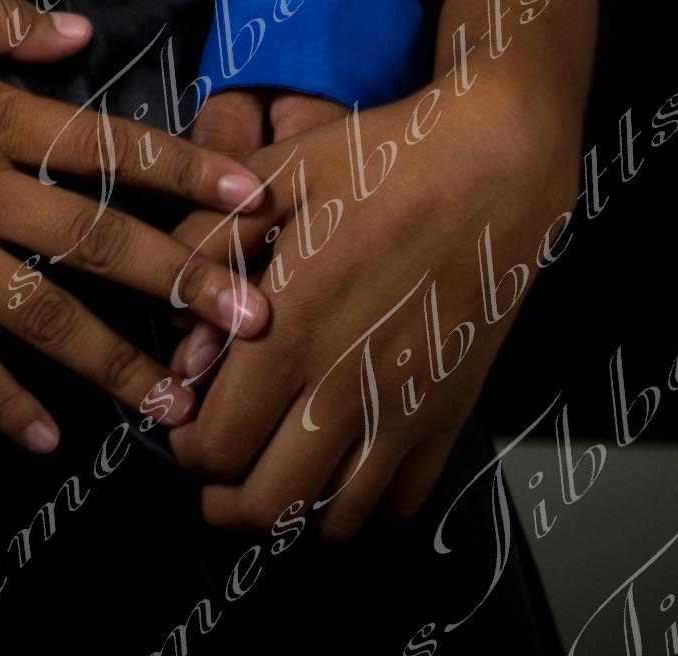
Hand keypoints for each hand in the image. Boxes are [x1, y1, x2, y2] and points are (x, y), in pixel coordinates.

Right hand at [0, 0, 278, 456]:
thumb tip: (84, 34)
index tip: (257, 197)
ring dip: (114, 362)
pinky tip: (47, 440)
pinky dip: (1, 401)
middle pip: (99, 242)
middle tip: (256, 321)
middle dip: (184, 283)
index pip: (110, 147)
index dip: (187, 171)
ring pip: (43, 315)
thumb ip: (1, 20)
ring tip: (175, 406)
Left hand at [168, 79, 571, 540]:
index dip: (188, 451)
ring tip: (279, 478)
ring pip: (336, 517)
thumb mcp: (273, 177)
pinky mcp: (453, 410)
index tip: (186, 430)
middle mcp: (346, 386)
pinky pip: (405, 499)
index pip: (216, 444)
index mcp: (290, 331)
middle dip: (227, 501)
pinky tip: (348, 469)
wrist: (496, 161)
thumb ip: (207, 249)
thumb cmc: (380, 159)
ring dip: (296, 513)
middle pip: (267, 503)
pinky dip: (369, 503)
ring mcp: (405, 408)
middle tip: (217, 479)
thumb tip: (182, 345)